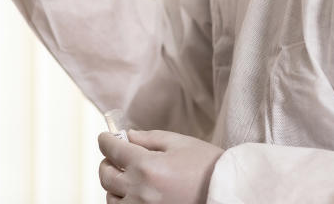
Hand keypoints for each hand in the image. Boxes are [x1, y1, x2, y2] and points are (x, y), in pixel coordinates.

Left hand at [98, 129, 223, 203]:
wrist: (228, 193)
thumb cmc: (208, 167)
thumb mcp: (180, 143)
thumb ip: (150, 138)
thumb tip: (128, 136)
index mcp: (147, 166)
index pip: (112, 149)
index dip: (105, 140)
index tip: (105, 136)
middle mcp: (140, 190)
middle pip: (106, 174)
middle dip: (107, 161)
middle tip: (114, 155)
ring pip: (111, 198)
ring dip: (113, 184)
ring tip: (125, 176)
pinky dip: (122, 202)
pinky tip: (133, 193)